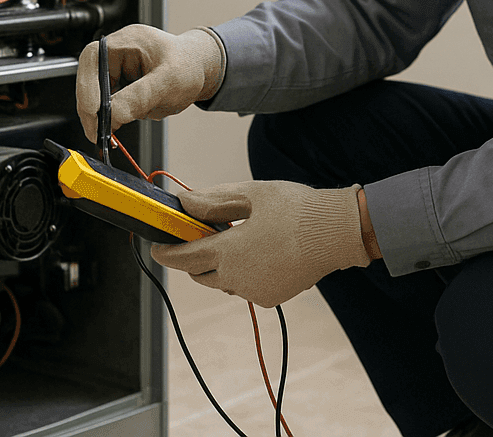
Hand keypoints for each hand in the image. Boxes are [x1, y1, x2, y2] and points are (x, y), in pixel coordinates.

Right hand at [74, 24, 223, 142]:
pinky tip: (122, 122)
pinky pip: (109, 102)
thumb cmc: (189, 65)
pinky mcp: (121, 84)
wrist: (201, 69)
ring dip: (103, 113)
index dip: (87, 86)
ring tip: (110, 132)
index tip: (93, 112)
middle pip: (89, 79)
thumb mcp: (169, 81)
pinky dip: (114, 115)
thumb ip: (141, 97)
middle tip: (98, 133)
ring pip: (96, 94)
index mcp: (126, 40)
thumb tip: (114, 115)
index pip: (93, 60)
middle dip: (93, 108)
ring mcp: (117, 68)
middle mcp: (117, 52)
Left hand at [151, 181, 371, 307]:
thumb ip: (212, 201)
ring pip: (224, 281)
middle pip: (200, 273)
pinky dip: (244, 273)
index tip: (156, 245)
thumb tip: (182, 202)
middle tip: (201, 236)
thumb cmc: (295, 208)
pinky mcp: (271, 298)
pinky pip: (246, 287)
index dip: (166, 251)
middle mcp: (237, 278)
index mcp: (228, 251)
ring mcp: (254, 291)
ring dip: (221, 265)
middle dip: (195, 258)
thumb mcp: (251, 195)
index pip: (183, 257)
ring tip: (238, 239)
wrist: (336, 233)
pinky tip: (261, 252)